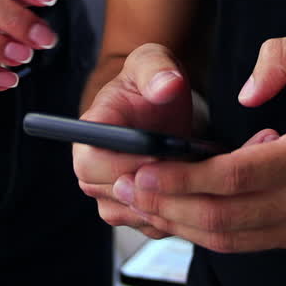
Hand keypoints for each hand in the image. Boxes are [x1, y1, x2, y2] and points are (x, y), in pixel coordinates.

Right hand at [74, 42, 196, 237]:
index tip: (159, 155)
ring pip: (136, 213)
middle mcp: (93, 167)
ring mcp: (110, 192)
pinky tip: (194, 188)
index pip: (91, 163)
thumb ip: (158, 70)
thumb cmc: (152, 79)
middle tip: (188, 167)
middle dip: (154, 185)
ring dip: (169, 199)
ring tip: (193, 172)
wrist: (162, 102)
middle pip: (113, 196)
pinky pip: (154, 224)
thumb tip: (167, 85)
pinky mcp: (133, 209)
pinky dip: (177, 211)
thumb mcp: (154, 61)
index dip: (124, 165)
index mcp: (91, 131)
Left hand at [113, 33, 285, 253]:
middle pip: (221, 218)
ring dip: (178, 223)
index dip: (181, 179)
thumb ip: (284, 55)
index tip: (141, 170)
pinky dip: (207, 228)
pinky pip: (247, 239)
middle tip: (122, 187)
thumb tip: (245, 93)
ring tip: (136, 201)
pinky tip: (177, 210)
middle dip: (165, 205)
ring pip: (230, 238)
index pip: (234, 178)